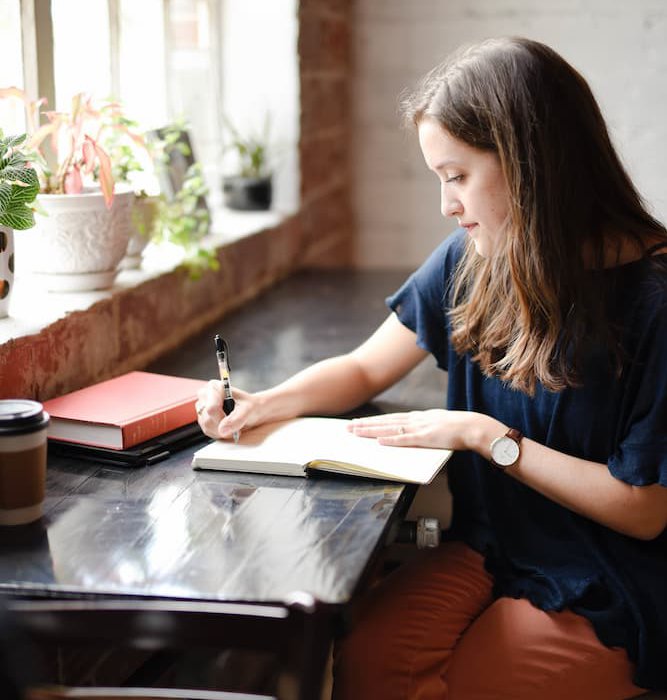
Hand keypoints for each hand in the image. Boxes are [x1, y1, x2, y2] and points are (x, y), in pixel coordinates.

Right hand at [195, 381, 257, 439]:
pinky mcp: (203, 419)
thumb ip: (237, 418)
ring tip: (233, 424)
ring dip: (222, 430)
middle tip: (236, 423)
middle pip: (208, 419)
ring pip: (207, 426)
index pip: (211, 408)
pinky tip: (228, 427)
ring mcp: (202, 408)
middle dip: (223, 425)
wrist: (251, 411)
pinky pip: (208, 431)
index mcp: (214, 387)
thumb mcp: (249, 409)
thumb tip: (222, 430)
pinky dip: (220, 432)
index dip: (223, 418)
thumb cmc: (250, 406)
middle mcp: (205, 396)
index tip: (235, 419)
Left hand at [348, 409, 493, 451]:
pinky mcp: (426, 437)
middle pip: (385, 421)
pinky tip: (379, 441)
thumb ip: (425, 429)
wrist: (474, 427)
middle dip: (365, 424)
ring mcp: (420, 428)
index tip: (359, 422)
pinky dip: (391, 440)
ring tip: (356, 432)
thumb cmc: (459, 429)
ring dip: (372, 430)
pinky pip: (405, 439)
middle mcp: (416, 420)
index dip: (374, 421)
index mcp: (419, 417)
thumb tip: (414, 435)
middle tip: (348, 427)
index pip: (391, 418)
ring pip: (390, 428)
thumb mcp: (438, 426)